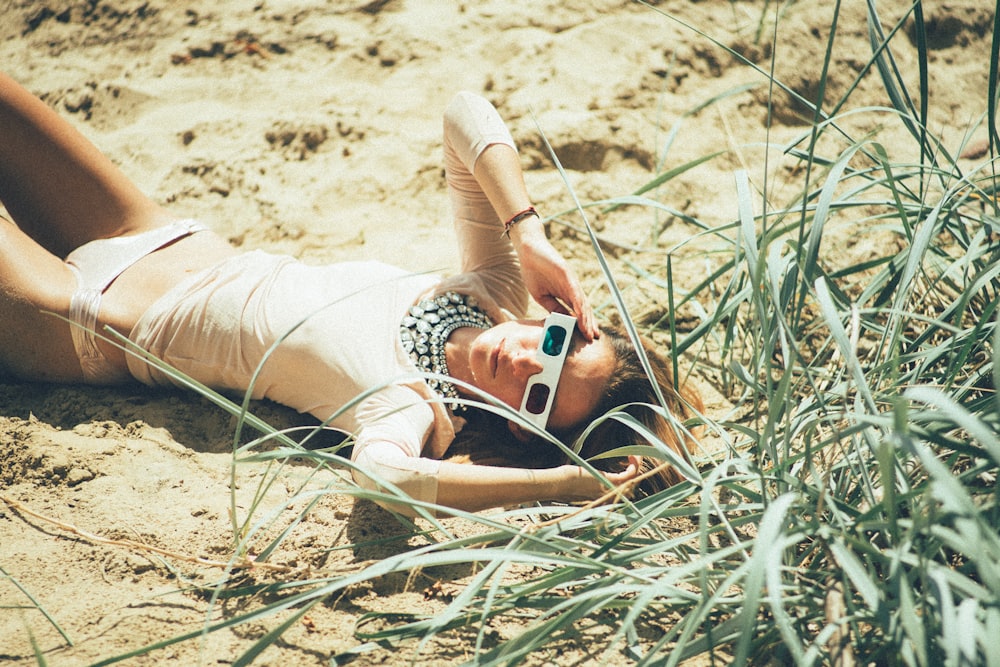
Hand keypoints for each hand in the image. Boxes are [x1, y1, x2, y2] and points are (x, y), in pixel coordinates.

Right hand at [511, 223, 598, 340]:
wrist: (527, 251)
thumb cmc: (533, 272)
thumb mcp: (541, 296)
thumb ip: (553, 307)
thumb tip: (562, 321)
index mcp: (565, 293)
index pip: (577, 311)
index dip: (583, 324)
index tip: (586, 337)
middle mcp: (571, 287)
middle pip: (583, 308)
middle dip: (589, 323)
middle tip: (592, 338)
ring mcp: (570, 280)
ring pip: (581, 302)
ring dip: (586, 318)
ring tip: (589, 331)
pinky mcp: (567, 273)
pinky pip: (574, 291)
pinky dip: (578, 304)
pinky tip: (581, 315)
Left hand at [557, 455, 641, 502]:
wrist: (560, 485)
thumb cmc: (564, 483)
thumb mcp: (578, 484)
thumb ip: (586, 483)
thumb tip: (584, 475)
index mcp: (603, 501)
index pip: (621, 493)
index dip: (627, 481)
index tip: (626, 467)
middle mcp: (610, 499)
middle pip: (630, 487)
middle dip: (635, 472)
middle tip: (635, 459)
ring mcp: (611, 491)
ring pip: (633, 480)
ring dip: (637, 466)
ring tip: (636, 455)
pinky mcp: (611, 482)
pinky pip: (631, 474)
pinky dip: (635, 464)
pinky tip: (633, 455)